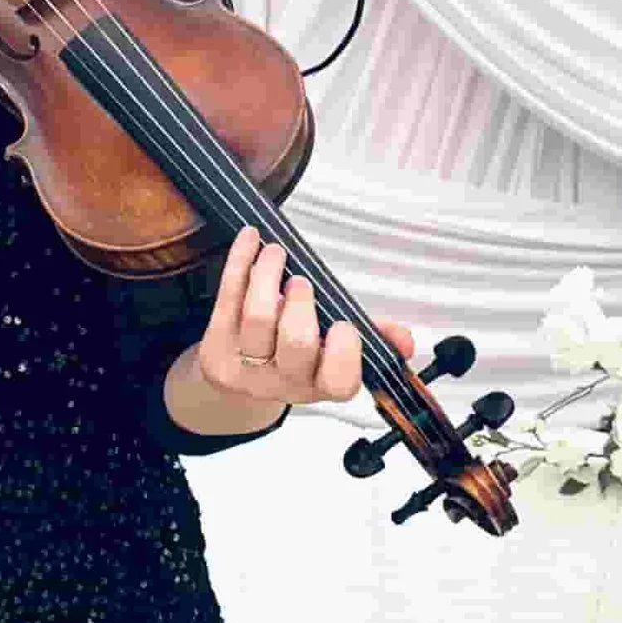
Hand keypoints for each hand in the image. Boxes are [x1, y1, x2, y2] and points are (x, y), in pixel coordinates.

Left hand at [195, 225, 412, 408]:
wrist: (239, 377)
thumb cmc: (297, 354)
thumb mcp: (335, 352)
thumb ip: (374, 340)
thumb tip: (405, 338)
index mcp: (321, 383)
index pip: (340, 381)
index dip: (344, 351)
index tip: (344, 323)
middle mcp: (286, 382)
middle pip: (295, 344)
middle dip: (302, 305)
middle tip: (302, 281)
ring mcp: (247, 367)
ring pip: (256, 319)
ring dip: (267, 276)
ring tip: (276, 252)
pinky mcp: (216, 348)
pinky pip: (226, 299)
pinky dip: (238, 262)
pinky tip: (250, 239)